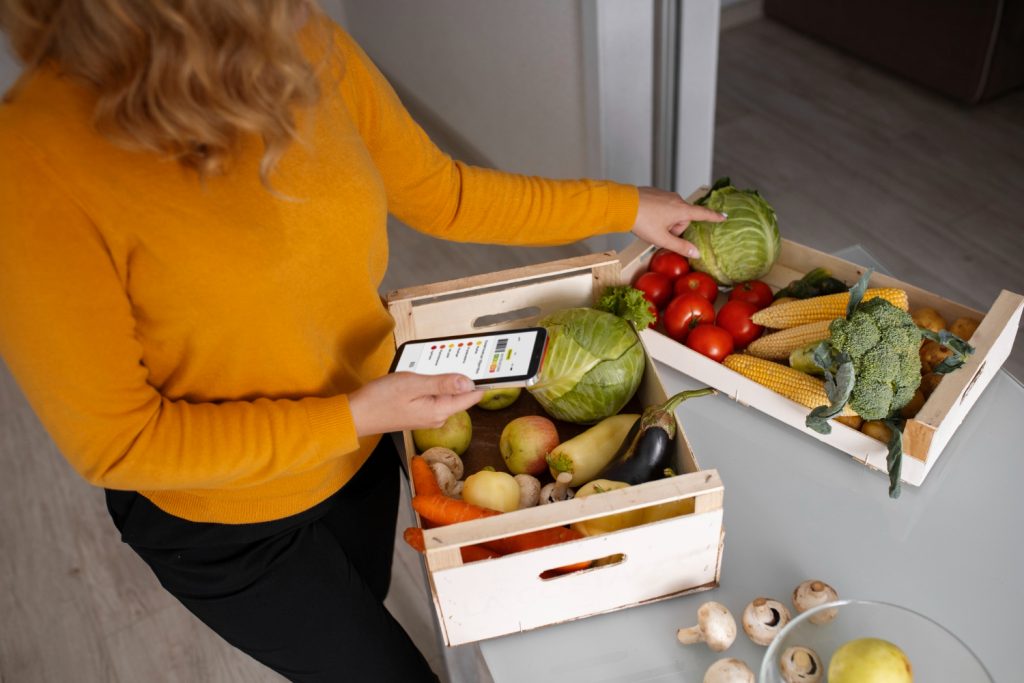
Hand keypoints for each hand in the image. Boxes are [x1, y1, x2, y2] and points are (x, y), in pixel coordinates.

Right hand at [348, 372, 483, 436]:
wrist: (357, 414)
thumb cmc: (381, 399)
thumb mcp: (414, 384)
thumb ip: (443, 382)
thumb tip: (468, 381)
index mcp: (441, 410)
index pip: (472, 395)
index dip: (483, 380)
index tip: (492, 366)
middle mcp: (439, 416)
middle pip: (460, 393)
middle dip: (460, 374)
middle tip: (457, 355)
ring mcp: (429, 415)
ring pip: (446, 392)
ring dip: (443, 377)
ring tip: (432, 364)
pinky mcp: (420, 411)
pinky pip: (434, 395)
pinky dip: (432, 383)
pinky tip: (422, 374)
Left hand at [631, 187, 725, 257]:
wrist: (623, 205)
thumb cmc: (642, 221)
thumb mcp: (661, 238)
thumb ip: (680, 247)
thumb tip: (696, 253)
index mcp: (681, 209)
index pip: (703, 214)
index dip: (714, 217)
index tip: (724, 216)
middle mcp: (676, 199)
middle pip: (683, 218)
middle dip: (675, 228)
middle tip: (661, 233)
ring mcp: (665, 194)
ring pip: (672, 212)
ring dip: (666, 222)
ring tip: (651, 225)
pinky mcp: (656, 192)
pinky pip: (663, 206)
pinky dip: (659, 214)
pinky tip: (647, 218)